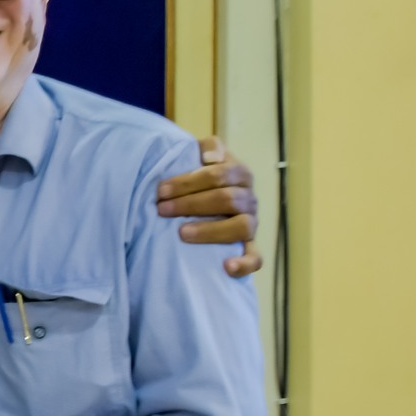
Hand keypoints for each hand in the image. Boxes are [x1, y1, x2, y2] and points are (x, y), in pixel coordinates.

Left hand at [157, 135, 261, 276]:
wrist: (209, 197)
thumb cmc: (199, 176)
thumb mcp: (202, 155)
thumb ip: (208, 148)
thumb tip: (209, 159)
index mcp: (239, 173)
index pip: (218, 175)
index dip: (188, 182)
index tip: (160, 191)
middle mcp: (249, 198)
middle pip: (226, 199)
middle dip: (191, 204)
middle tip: (162, 210)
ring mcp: (251, 222)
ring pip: (242, 226)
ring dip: (210, 231)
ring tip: (182, 233)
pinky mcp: (249, 246)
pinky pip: (255, 257)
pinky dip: (244, 264)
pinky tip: (226, 267)